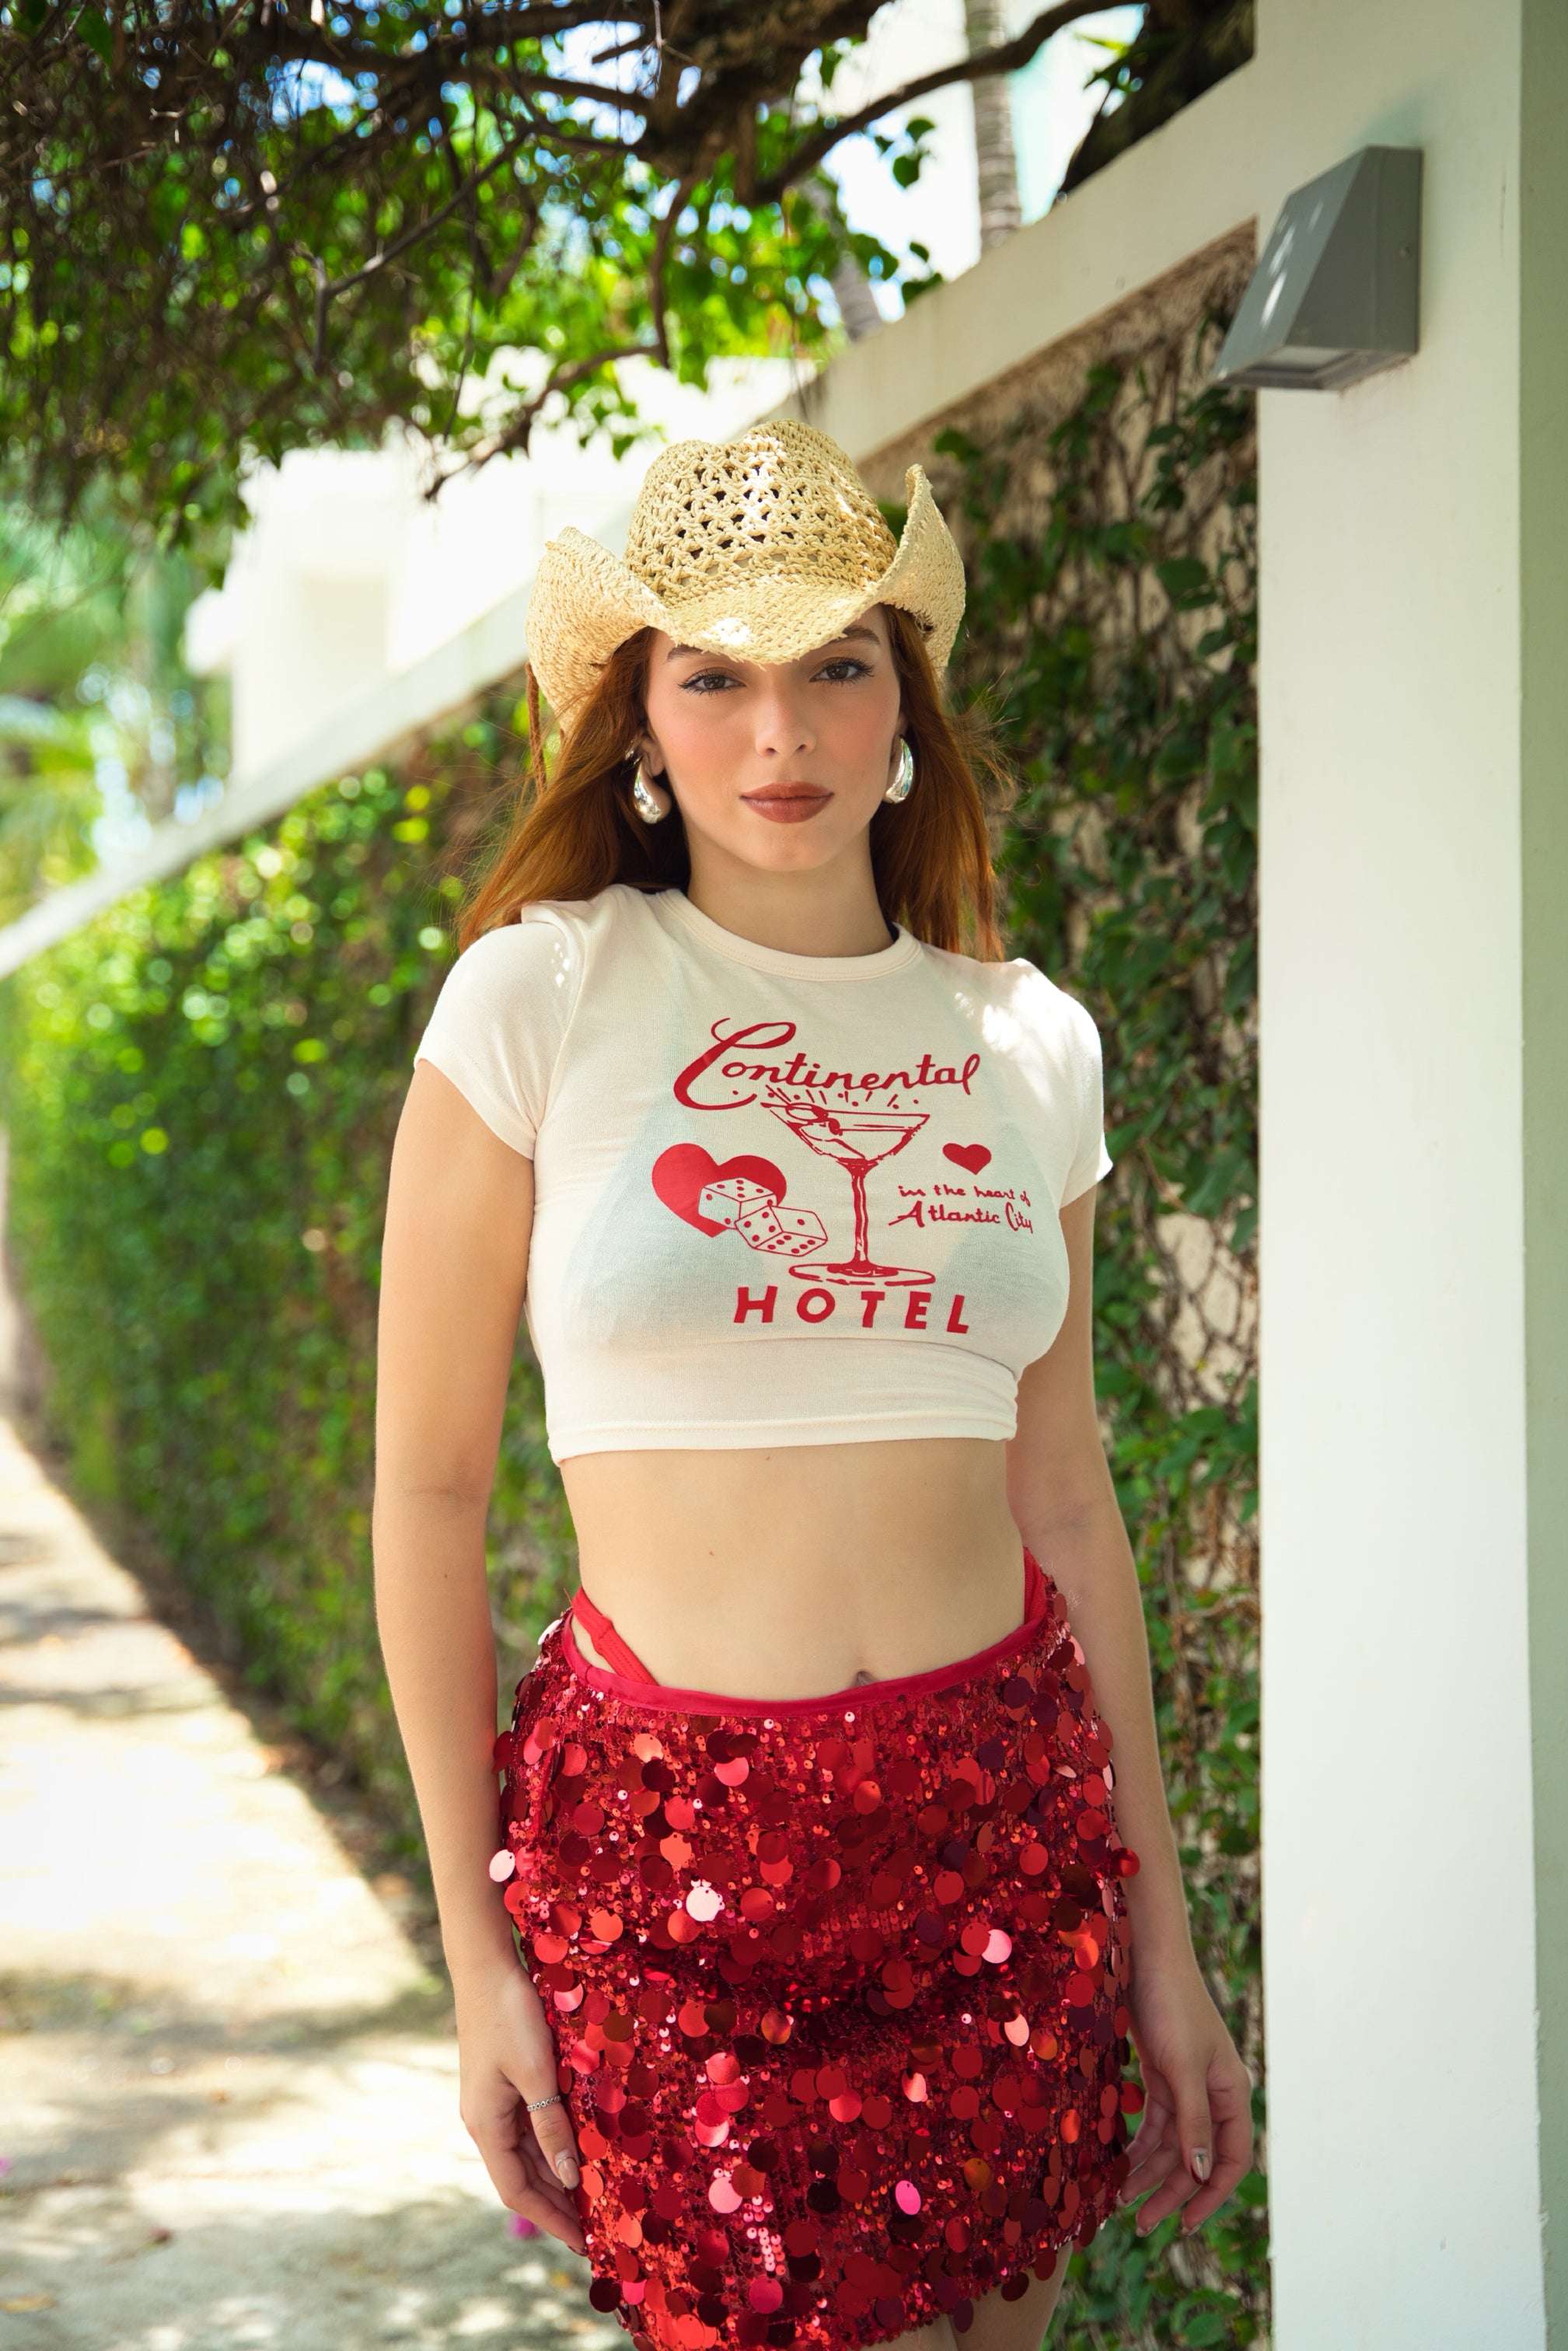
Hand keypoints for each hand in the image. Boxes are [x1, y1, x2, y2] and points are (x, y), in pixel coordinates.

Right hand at [454, 1956, 585, 2253]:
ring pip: (526, 2155)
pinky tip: (577, 2151)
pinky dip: (553, 2148)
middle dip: (556, 2206)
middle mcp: (485, 2121)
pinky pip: (529, 2129)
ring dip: (556, 2179)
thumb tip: (569, 2178)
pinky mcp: (503, 2084)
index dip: (551, 2219)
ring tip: (591, 2201)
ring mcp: (492, 2103)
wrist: (486, 1966)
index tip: (583, 2243)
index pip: (518, 2191)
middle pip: (522, 2178)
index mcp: (486, 2125)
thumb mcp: (536, 2072)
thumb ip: (551, 2126)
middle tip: (596, 2231)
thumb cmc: (510, 2015)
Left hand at [1120, 1957, 1252, 2236]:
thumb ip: (1193, 2122)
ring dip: (1149, 2172)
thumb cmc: (1173, 2007)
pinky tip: (1119, 2164)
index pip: (1230, 2159)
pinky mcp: (1162, 2075)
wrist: (1145, 1958)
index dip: (1209, 2195)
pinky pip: (1155, 2123)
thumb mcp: (1183, 2067)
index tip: (1182, 2223)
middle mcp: (1214, 2095)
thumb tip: (1200, 2174)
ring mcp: (1187, 2085)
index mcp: (1232, 2094)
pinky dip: (1138, 2145)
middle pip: (1196, 2157)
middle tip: (1140, 2223)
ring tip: (1119, 2200)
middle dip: (1170, 2191)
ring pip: (1172, 2144)